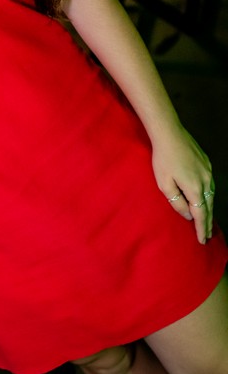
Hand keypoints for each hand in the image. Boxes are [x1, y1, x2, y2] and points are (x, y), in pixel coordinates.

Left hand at [152, 126, 214, 243]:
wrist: (169, 133)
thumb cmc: (162, 159)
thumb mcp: (164, 184)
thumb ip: (177, 202)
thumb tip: (188, 215)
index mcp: (194, 188)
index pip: (201, 214)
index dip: (202, 228)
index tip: (202, 240)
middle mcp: (206, 180)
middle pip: (209, 206)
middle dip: (208, 222)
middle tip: (207, 235)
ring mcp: (208, 171)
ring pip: (211, 195)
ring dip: (208, 208)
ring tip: (206, 220)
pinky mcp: (206, 163)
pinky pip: (210, 184)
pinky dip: (208, 195)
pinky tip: (204, 198)